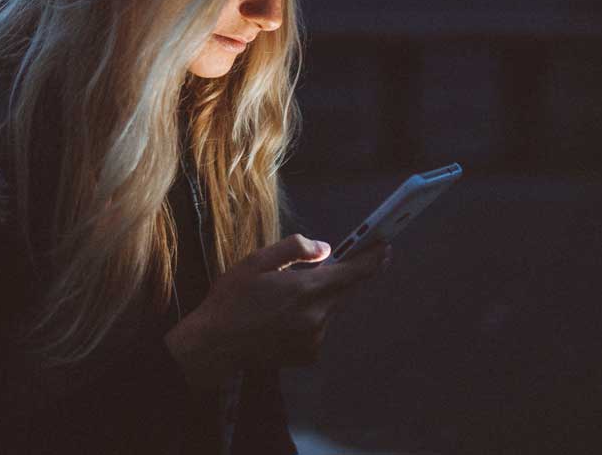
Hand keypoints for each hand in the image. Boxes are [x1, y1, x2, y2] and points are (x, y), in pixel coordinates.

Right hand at [163, 233, 389, 389]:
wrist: (215, 345)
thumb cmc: (232, 300)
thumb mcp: (257, 262)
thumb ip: (295, 249)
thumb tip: (325, 249)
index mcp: (306, 289)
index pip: (354, 272)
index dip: (372, 257)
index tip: (385, 246)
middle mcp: (317, 316)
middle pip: (346, 290)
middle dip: (348, 275)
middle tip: (345, 261)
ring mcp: (314, 338)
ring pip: (331, 309)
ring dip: (322, 298)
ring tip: (287, 297)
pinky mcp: (309, 354)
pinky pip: (319, 328)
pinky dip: (310, 318)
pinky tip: (283, 318)